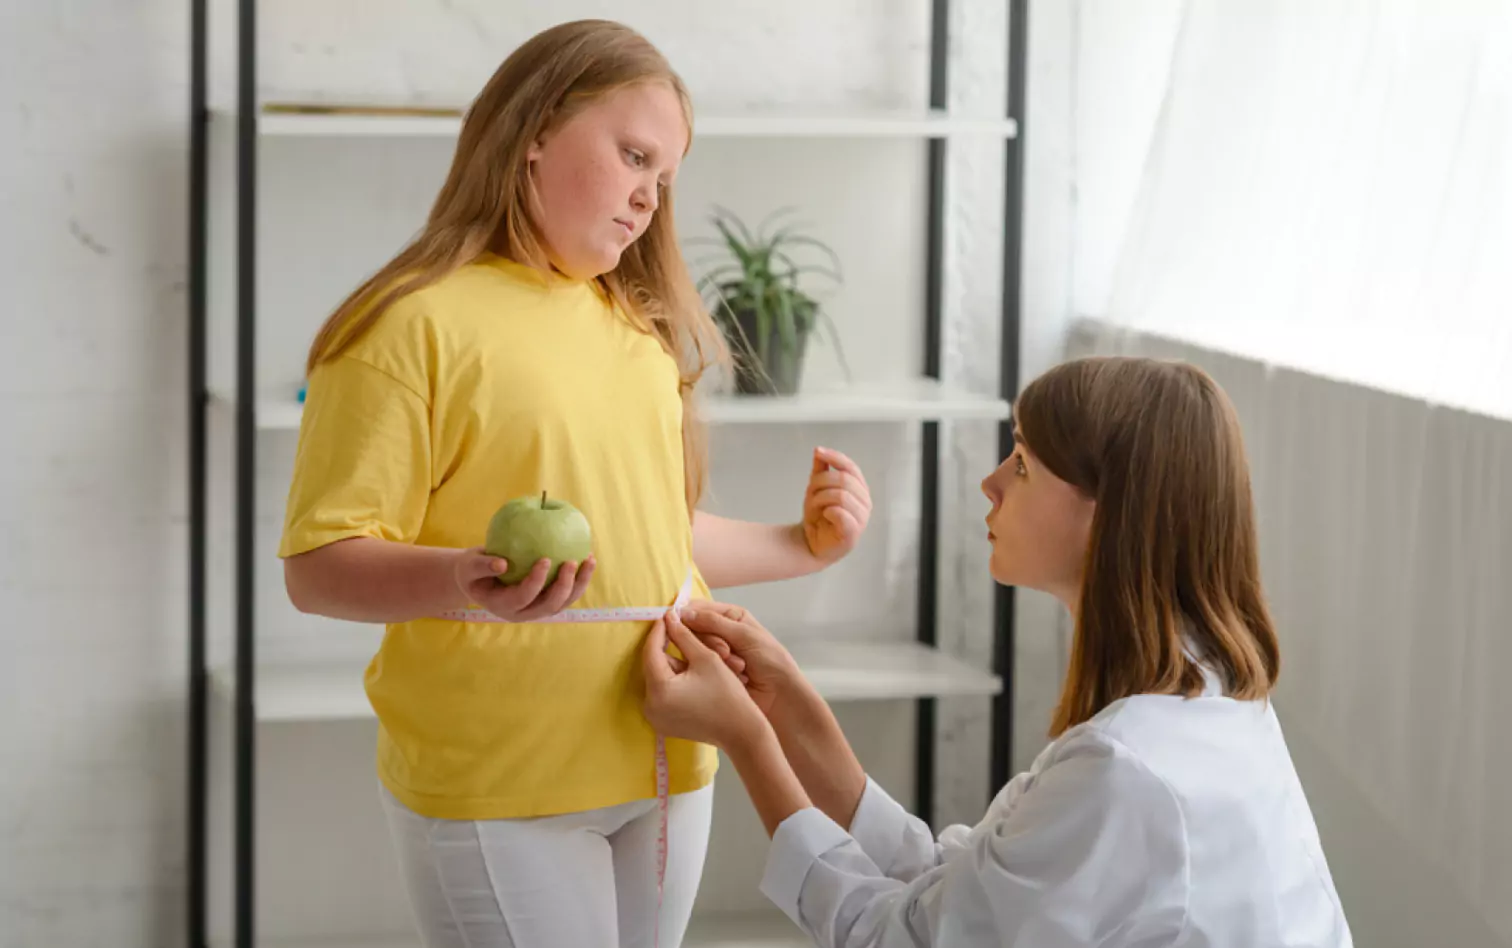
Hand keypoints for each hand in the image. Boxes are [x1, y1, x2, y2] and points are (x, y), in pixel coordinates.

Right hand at [451, 548, 595, 620]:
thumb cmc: (472, 570)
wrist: (479, 578)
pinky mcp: (546, 602)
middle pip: (548, 606)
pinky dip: (579, 579)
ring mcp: (536, 610)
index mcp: (502, 606)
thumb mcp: (468, 566)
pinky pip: (567, 594)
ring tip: (589, 560)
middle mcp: (522, 613)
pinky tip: (588, 558)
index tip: (546, 558)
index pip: (522, 597)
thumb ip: (481, 565)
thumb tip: (502, 564)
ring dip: (579, 584)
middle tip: (571, 561)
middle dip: (563, 586)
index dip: (535, 581)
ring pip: (563, 603)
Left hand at [643, 613, 768, 749]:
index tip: (667, 616)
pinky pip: (663, 695)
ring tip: (694, 657)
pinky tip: (692, 676)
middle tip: (682, 633)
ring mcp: (655, 718)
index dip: (659, 631)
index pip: (651, 651)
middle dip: (668, 649)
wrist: (741, 732)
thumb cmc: (727, 694)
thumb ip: (683, 635)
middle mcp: (650, 707)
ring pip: (659, 680)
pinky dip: (674, 682)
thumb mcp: (706, 658)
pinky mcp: (663, 724)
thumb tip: (669, 617)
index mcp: (659, 690)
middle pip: (654, 667)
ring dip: (673, 666)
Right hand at [676, 601, 797, 718]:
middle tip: (726, 652)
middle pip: (695, 629)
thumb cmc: (771, 660)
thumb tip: (683, 612)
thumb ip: (714, 623)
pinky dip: (715, 670)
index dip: (687, 614)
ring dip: (716, 657)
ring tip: (738, 666)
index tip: (674, 620)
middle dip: (710, 641)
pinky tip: (735, 676)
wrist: (780, 695)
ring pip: (697, 649)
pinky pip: (700, 666)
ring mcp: (715, 654)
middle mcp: (721, 632)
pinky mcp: (712, 673)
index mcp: (731, 617)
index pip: (700, 609)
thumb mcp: (745, 635)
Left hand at [802, 447, 871, 564]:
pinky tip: (825, 515)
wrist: (811, 543)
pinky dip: (828, 511)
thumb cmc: (818, 516)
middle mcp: (865, 502)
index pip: (851, 467)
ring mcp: (862, 518)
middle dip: (821, 483)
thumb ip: (820, 470)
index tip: (818, 451)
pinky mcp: (854, 533)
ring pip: (842, 495)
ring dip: (820, 498)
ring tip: (813, 507)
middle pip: (844, 480)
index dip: (835, 457)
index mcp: (859, 489)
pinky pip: (841, 513)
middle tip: (809, 493)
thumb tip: (819, 450)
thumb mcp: (816, 489)